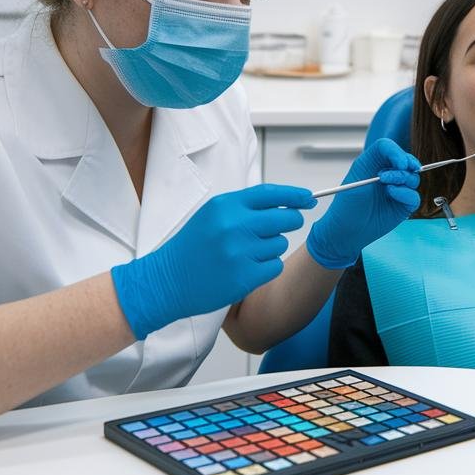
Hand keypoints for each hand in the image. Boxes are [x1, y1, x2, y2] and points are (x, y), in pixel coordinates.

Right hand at [111, 184, 316, 339]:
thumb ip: (244, 208)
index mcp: (225, 206)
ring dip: (272, 248)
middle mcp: (234, 226)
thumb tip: (284, 203)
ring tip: (247, 253)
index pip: (271, 194)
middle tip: (283, 226)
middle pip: (285, 218)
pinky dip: (267, 268)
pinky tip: (247, 268)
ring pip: (280, 243)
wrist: (166, 280)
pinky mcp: (245, 277)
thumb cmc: (191, 248)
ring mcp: (240, 252)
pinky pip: (275, 266)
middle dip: (290, 221)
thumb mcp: (212, 215)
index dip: (295, 195)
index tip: (308, 199)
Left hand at [306, 138, 420, 268]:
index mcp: (375, 164)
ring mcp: (397, 190)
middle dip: (404, 166)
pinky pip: (414, 196)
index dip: (396, 152)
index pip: (389, 148)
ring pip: (413, 178)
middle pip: (406, 161)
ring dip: (403, 179)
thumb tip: (402, 162)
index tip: (399, 162)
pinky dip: (406, 193)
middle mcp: (388, 175)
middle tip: (389, 176)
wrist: (346, 230)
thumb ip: (376, 157)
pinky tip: (392, 195)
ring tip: (387, 187)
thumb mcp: (358, 172)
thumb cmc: (347, 203)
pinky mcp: (403, 205)